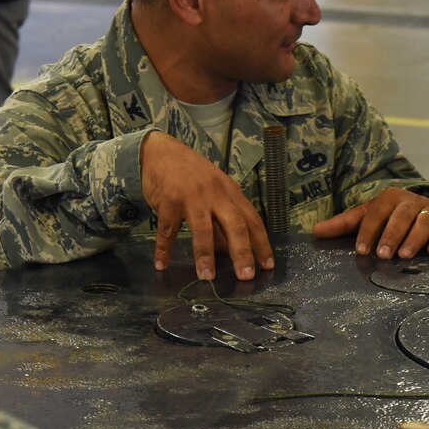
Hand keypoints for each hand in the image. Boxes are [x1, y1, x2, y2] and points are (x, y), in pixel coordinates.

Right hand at [139, 130, 273, 279]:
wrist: (161, 152)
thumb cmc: (191, 175)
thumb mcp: (214, 191)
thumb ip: (223, 219)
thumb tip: (231, 251)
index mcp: (230, 192)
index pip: (252, 220)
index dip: (261, 243)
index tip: (268, 266)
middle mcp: (215, 194)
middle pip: (234, 225)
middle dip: (242, 252)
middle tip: (246, 276)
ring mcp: (192, 196)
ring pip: (202, 229)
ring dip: (205, 255)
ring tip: (207, 277)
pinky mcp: (168, 200)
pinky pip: (167, 229)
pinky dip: (163, 248)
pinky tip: (161, 265)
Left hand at [313, 188, 428, 258]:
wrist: (427, 210)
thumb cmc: (392, 217)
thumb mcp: (368, 217)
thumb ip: (344, 225)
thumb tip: (316, 232)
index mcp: (390, 198)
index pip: (376, 213)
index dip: (368, 231)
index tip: (362, 250)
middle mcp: (411, 201)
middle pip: (402, 215)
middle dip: (392, 235)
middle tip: (384, 255)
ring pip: (424, 221)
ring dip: (415, 238)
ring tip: (405, 256)